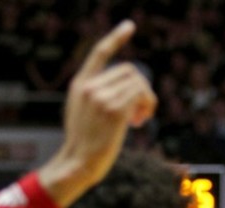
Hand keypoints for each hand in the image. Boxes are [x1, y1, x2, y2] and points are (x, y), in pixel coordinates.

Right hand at [40, 20, 156, 206]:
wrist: (78, 164)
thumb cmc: (85, 144)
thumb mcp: (84, 112)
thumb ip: (99, 95)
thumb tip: (130, 89)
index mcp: (80, 84)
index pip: (99, 53)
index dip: (116, 37)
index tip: (130, 26)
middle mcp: (90, 87)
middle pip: (130, 70)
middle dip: (141, 88)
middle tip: (140, 112)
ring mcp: (101, 97)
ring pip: (138, 82)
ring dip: (146, 99)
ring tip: (139, 119)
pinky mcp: (114, 111)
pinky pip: (141, 96)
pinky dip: (147, 107)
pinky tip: (138, 123)